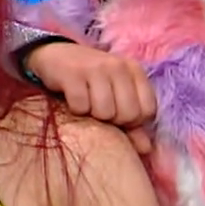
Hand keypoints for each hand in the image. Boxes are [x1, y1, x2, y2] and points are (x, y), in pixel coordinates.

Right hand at [24, 42, 156, 154]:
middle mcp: (118, 66)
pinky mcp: (72, 74)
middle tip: (100, 111)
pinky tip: (72, 100)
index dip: (134, 122)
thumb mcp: (116, 96)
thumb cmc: (91, 82)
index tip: (119, 117)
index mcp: (135, 70)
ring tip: (87, 104)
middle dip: (113, 121)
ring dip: (92, 116)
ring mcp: (96, 68)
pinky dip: (75, 109)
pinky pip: (81, 107)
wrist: (56, 56)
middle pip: (128, 114)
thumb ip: (133, 124)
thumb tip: (147, 150)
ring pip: (105, 112)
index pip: (148, 109)